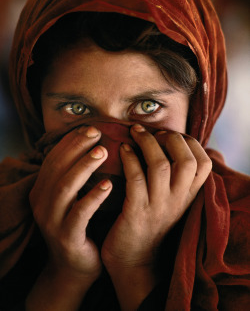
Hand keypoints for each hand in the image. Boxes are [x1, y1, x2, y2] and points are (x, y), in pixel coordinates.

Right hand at [27, 126, 111, 309]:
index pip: (54, 158)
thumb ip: (77, 175)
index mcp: (42, 190)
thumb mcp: (72, 199)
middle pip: (57, 168)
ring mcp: (52, 221)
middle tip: (97, 133)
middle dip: (77, 148)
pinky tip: (109, 184)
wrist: (73, 268)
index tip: (91, 128)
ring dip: (84, 167)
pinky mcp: (67, 237)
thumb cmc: (79, 226)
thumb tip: (96, 145)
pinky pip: (80, 213)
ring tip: (103, 152)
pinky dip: (93, 197)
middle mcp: (42, 203)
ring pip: (65, 187)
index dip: (71, 141)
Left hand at [101, 124, 211, 309]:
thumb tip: (171, 145)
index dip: (189, 142)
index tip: (169, 135)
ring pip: (161, 166)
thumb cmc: (150, 224)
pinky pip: (135, 178)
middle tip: (151, 132)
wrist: (133, 263)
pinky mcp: (136, 213)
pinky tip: (122, 149)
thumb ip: (177, 180)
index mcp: (188, 197)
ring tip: (134, 132)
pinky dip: (129, 159)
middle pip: (186, 161)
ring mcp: (158, 207)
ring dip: (147, 143)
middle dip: (170, 138)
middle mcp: (178, 201)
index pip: (203, 163)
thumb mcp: (172, 202)